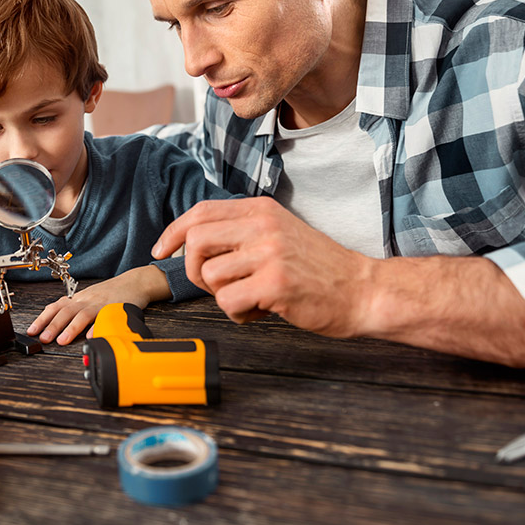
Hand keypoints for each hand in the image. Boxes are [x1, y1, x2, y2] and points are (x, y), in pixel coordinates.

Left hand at [26, 265, 169, 344]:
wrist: (135, 282)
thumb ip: (75, 311)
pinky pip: (105, 319)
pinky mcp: (115, 308)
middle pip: (66, 311)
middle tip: (43, 338)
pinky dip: (97, 328)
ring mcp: (101, 304)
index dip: (42, 319)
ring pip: (83, 314)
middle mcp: (87, 300)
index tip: (32, 331)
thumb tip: (57, 327)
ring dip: (71, 328)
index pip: (56, 306)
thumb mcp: (90, 299)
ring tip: (62, 341)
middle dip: (52, 325)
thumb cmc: (112, 292)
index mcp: (79, 299)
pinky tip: (91, 337)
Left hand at [152, 198, 373, 336]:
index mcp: (261, 210)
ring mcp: (269, 253)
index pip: (200, 211)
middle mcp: (263, 226)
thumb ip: (242, 231)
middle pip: (195, 241)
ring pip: (209, 276)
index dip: (173, 232)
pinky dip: (239, 314)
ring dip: (222, 296)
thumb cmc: (318, 268)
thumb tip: (192, 242)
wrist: (363, 289)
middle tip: (216, 285)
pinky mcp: (275, 284)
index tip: (161, 251)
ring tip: (251, 298)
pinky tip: (261, 310)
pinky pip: (228, 302)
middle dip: (193, 269)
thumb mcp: (280, 232)